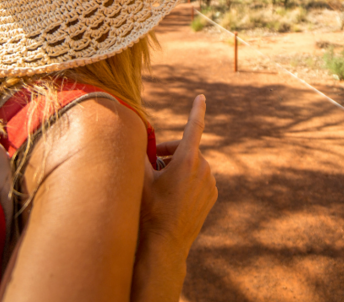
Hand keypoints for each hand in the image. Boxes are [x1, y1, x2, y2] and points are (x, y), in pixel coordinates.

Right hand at [140, 94, 217, 258]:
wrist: (166, 245)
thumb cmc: (150, 210)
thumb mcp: (140, 179)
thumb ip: (138, 155)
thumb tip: (131, 136)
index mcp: (188, 160)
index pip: (194, 127)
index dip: (196, 110)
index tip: (202, 96)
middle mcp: (203, 169)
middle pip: (185, 148)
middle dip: (169, 152)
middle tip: (152, 162)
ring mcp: (210, 183)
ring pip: (192, 164)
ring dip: (177, 167)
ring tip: (159, 182)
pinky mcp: (212, 195)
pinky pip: (199, 178)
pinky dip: (187, 179)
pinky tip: (172, 193)